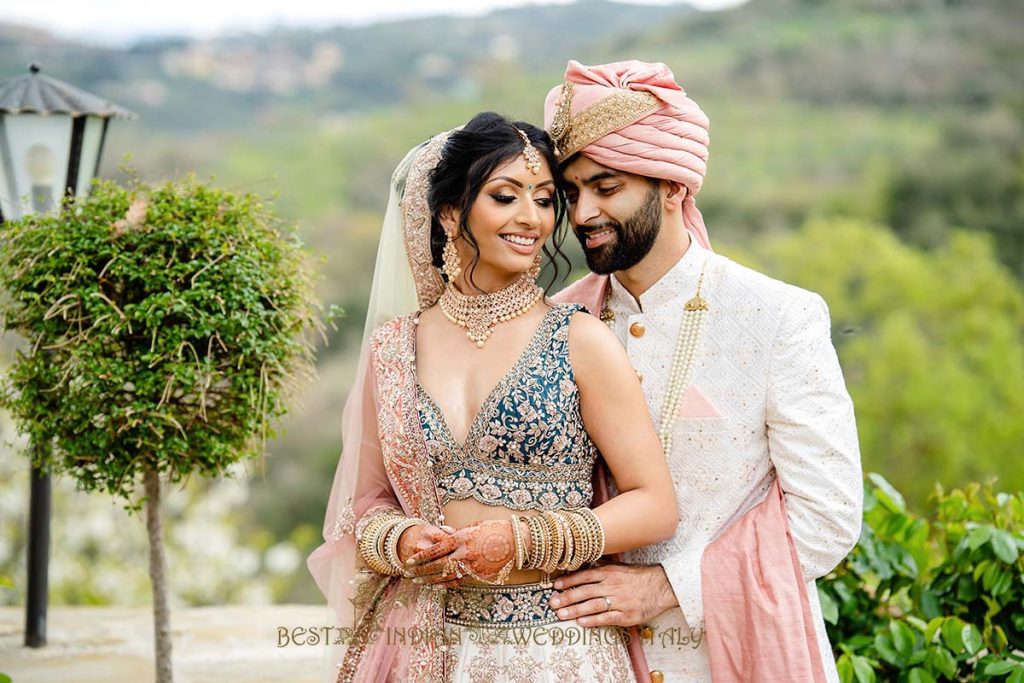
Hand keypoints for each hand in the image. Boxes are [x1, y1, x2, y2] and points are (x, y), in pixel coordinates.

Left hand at [406, 519, 516, 583]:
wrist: (517, 542)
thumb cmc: (495, 529)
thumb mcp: (473, 526)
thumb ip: (457, 534)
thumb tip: (442, 535)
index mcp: (461, 538)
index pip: (436, 549)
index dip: (421, 556)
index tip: (410, 560)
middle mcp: (464, 553)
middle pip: (437, 565)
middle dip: (421, 570)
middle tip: (408, 574)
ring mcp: (472, 566)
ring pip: (446, 576)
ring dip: (431, 580)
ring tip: (419, 582)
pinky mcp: (480, 575)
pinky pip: (460, 581)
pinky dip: (447, 584)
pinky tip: (437, 586)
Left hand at [548, 563, 677, 626]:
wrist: (661, 587)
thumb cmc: (638, 577)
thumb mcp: (620, 567)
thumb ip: (602, 566)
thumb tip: (583, 562)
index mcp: (610, 572)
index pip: (585, 575)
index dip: (569, 581)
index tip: (555, 586)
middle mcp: (613, 585)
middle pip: (585, 591)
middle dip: (567, 597)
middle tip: (552, 603)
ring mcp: (620, 601)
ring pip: (593, 605)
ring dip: (575, 610)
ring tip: (561, 615)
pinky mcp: (627, 615)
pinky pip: (607, 618)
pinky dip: (593, 620)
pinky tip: (581, 623)